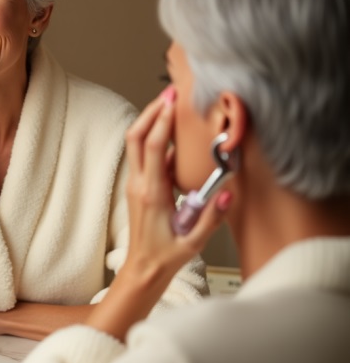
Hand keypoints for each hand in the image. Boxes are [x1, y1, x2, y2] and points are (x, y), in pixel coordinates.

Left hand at [123, 87, 228, 277]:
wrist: (142, 269)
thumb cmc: (165, 256)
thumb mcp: (193, 241)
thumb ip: (211, 217)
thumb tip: (226, 194)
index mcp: (151, 193)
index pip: (153, 148)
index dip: (161, 122)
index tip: (174, 102)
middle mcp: (139, 184)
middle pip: (136, 137)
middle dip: (151, 112)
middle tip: (169, 93)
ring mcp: (136, 184)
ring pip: (136, 144)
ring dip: (150, 122)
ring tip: (170, 104)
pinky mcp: (139, 186)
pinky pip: (145, 156)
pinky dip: (155, 139)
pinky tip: (173, 134)